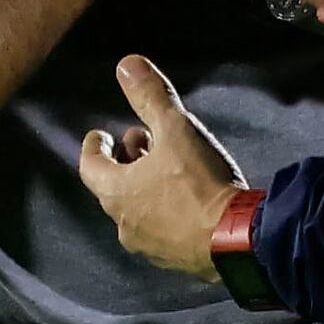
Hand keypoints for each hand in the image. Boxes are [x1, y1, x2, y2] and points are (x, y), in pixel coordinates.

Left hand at [76, 53, 246, 274]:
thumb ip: (150, 96)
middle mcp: (125, 223)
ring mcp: (149, 246)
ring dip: (145, 186)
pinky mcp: (174, 260)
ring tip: (165, 167)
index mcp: (116, 192)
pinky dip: (164, 209)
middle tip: (141, 141)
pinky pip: (160, 230)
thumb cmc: (199, 183)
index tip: (100, 135)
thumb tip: (127, 63)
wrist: (234, 242)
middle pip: (113, 188)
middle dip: (125, 162)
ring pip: (137, 210)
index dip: (94, 148)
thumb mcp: (176, 130)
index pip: (90, 167)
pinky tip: (186, 200)